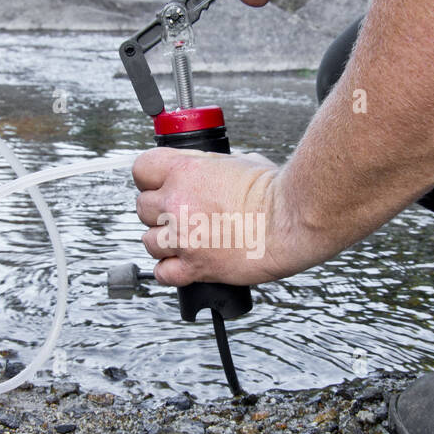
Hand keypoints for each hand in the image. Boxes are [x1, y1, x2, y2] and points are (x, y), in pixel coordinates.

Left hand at [133, 148, 312, 286]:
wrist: (292, 220)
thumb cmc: (276, 191)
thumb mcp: (238, 161)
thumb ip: (212, 167)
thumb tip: (209, 170)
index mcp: (185, 171)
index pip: (142, 169)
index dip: (150, 178)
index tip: (159, 185)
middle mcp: (177, 203)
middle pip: (142, 207)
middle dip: (159, 211)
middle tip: (180, 214)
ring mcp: (183, 237)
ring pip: (148, 242)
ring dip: (164, 242)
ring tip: (186, 240)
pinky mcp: (195, 266)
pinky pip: (163, 273)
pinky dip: (171, 270)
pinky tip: (184, 263)